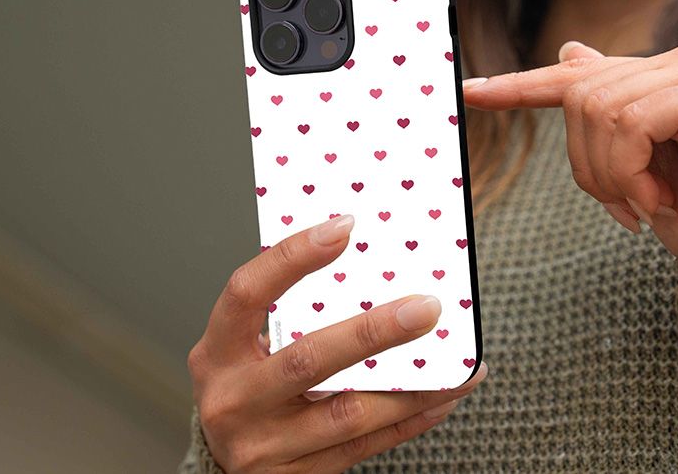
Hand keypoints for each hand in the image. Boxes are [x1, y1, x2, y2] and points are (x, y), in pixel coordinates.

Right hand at [188, 214, 488, 472]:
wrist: (231, 461)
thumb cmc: (250, 384)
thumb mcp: (249, 347)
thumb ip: (293, 313)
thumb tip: (373, 261)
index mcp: (218, 351)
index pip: (248, 293)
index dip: (294, 257)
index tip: (345, 226)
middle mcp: (234, 399)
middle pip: (309, 360)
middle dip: (374, 332)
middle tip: (427, 307)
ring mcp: (263, 446)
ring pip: (348, 414)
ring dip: (412, 386)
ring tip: (459, 362)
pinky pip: (365, 446)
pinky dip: (410, 419)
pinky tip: (443, 396)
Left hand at [462, 39, 677, 255]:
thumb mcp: (636, 165)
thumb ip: (607, 112)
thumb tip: (569, 50)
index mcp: (655, 77)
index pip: (574, 76)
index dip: (517, 86)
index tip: (467, 92)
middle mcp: (677, 59)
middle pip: (579, 97)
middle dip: (588, 166)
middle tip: (624, 207)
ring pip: (600, 109)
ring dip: (612, 175)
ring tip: (648, 203)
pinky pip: (631, 122)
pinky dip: (631, 171)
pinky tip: (660, 197)